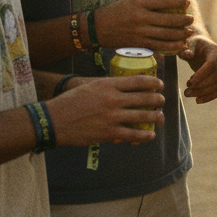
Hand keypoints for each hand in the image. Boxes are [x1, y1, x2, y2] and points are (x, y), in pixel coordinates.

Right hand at [48, 75, 164, 145]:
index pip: (139, 81)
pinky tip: (150, 134)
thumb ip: (108, 87)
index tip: (160, 85)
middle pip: (145, 98)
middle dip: (158, 100)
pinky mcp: (109, 133)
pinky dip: (145, 135)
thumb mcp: (90, 86)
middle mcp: (113, 99)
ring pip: (143, 116)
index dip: (154, 83)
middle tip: (161, 101)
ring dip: (156, 117)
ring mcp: (112, 117)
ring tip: (160, 117)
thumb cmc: (70, 102)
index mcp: (108, 85)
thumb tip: (125, 88)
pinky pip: (133, 134)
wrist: (54, 121)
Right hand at [94, 0, 192, 53]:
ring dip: (180, 34)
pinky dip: (171, 47)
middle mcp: (141, 17)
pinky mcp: (138, 44)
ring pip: (166, 35)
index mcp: (139, 3)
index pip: (164, 1)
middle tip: (191, 19)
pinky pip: (159, 47)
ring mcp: (140, 32)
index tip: (187, 2)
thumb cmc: (114, 12)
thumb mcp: (129, 1)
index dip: (178, 2)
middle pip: (168, 19)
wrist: (96, 28)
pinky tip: (179, 45)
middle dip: (183, 20)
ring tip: (188, 32)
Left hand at [179, 34, 216, 103]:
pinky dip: (209, 97)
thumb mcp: (188, 43)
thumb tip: (186, 54)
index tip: (190, 82)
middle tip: (186, 92)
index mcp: (214, 50)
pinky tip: (197, 100)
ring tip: (187, 94)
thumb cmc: (192, 44)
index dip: (202, 74)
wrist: (200, 45)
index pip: (212, 64)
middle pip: (215, 76)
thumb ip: (186, 49)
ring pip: (216, 85)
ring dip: (203, 92)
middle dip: (201, 86)